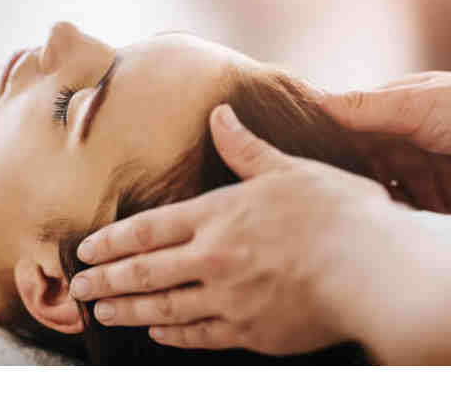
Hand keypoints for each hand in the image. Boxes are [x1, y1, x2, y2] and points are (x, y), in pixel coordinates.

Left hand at [69, 104, 403, 354]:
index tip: (85, 251)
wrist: (374, 270)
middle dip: (105, 282)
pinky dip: (174, 336)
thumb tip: (219, 113)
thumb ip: (245, 147)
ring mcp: (228, 299)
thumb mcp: (287, 168)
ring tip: (101, 314)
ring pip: (163, 309)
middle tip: (77, 290)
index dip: (111, 241)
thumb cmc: (335, 213)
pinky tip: (157, 334)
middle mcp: (212, 259)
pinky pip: (200, 336)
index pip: (147, 230)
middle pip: (144, 273)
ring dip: (127, 311)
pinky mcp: (251, 332)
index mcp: (218, 215)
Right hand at [320, 71, 450, 212]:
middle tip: (318, 194)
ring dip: (369, 199)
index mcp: (395, 109)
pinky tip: (379, 221)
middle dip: (344, 176)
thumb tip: (315, 98)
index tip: (301, 158)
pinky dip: (395, 216)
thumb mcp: (417, 104)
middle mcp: (405, 139)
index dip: (325, 141)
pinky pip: (409, 210)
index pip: (347, 125)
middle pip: (361, 162)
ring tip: (345, 210)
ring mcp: (423, 169)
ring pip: (382, 188)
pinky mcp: (441, 197)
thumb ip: (367, 105)